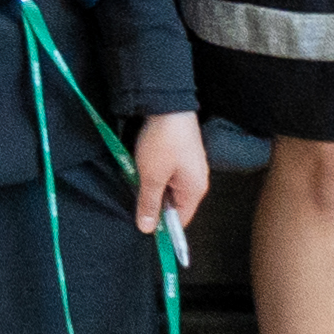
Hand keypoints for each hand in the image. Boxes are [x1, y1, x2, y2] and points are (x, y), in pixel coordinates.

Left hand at [128, 113, 214, 233]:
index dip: (162, 225)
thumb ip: (149, 203)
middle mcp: (198, 181)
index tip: (142, 222)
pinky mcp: (184, 154)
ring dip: (154, 187)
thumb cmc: (162, 143)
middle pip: (176, 204)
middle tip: (135, 198)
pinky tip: (142, 168)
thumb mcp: (151, 176)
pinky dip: (156, 175)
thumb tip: (147, 229)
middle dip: (155, 204)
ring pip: (170, 188)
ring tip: (137, 181)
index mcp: (195, 190)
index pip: (180, 220)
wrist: (168, 104)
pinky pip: (170, 174)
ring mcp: (192, 166)